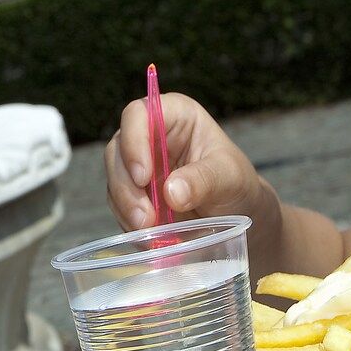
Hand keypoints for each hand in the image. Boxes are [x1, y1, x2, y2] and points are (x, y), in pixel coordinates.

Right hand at [104, 92, 269, 231]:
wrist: (235, 211)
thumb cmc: (236, 182)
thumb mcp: (229, 177)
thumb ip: (203, 180)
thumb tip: (170, 192)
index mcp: (175, 116)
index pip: (140, 114)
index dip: (134, 141)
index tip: (144, 176)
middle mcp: (150, 135)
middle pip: (118, 150)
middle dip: (127, 186)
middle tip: (145, 218)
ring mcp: (138, 163)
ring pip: (115, 179)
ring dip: (126, 207)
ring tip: (149, 231)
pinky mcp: (133, 191)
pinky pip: (119, 204)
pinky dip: (129, 221)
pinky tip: (149, 235)